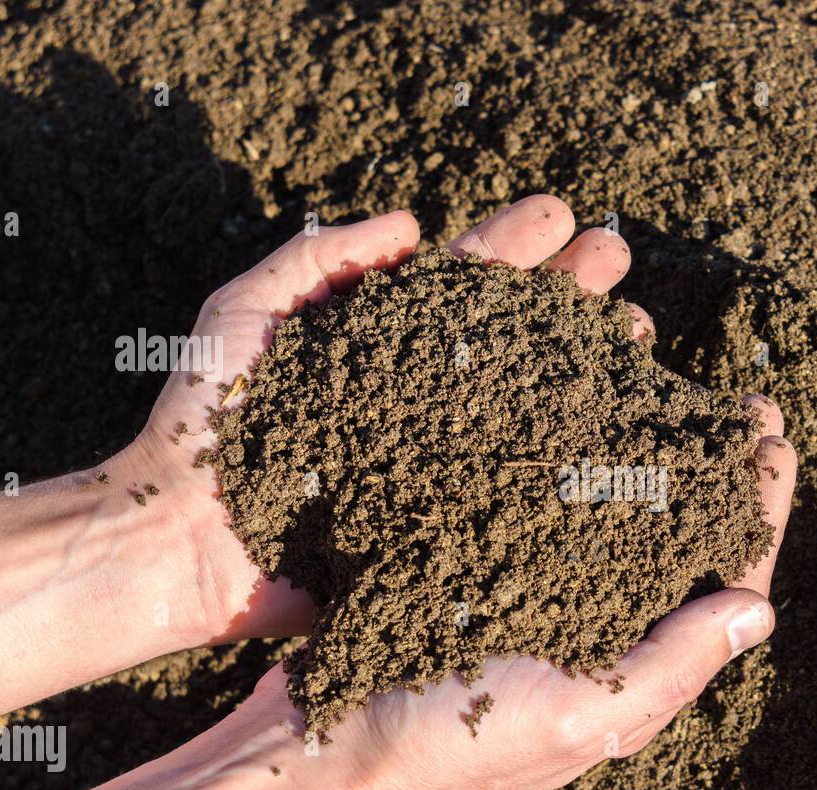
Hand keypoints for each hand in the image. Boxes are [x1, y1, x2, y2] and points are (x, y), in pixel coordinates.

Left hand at [128, 195, 653, 643]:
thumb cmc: (204, 425)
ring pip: (528, 405)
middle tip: (618, 259)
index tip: (566, 218)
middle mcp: (424, 397)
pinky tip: (611, 434)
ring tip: (633, 333)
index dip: (515, 248)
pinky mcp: (444, 518)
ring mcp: (440, 458)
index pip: (462, 285)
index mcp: (383, 344)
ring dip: (581, 365)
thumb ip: (316, 260)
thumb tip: (412, 224)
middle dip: (566, 294)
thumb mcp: (245, 316)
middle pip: (510, 337)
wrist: (183, 544)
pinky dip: (565, 460)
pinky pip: (514, 484)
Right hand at [342, 396, 795, 789]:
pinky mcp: (493, 575)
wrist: (327, 745)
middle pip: (686, 543)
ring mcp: (547, 600)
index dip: (756, 516)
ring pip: (626, 518)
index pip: (723, 587)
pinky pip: (556, 510)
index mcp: (637, 670)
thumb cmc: (449, 745)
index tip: (774, 445)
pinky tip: (586, 414)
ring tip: (680, 393)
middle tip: (745, 407)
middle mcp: (603, 632)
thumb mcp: (574, 721)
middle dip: (720, 476)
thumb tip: (762, 611)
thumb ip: (669, 670)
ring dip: (660, 457)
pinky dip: (583, 461)